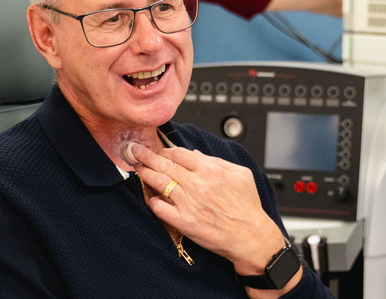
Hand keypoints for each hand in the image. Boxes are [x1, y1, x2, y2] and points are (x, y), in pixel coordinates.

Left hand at [129, 143, 286, 276]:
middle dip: (147, 156)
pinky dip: (152, 200)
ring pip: (159, 182)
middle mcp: (197, 185)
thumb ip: (217, 161)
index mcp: (210, 170)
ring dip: (145, 173)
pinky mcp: (183, 222)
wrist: (250, 236)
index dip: (166, 150)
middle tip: (135, 151)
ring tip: (137, 168)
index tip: (159, 150)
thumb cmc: (248, 207)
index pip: (179, 153)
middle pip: (165, 164)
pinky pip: (160, 208)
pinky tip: (151, 196)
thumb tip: (195, 154)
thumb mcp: (241, 174)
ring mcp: (188, 203)